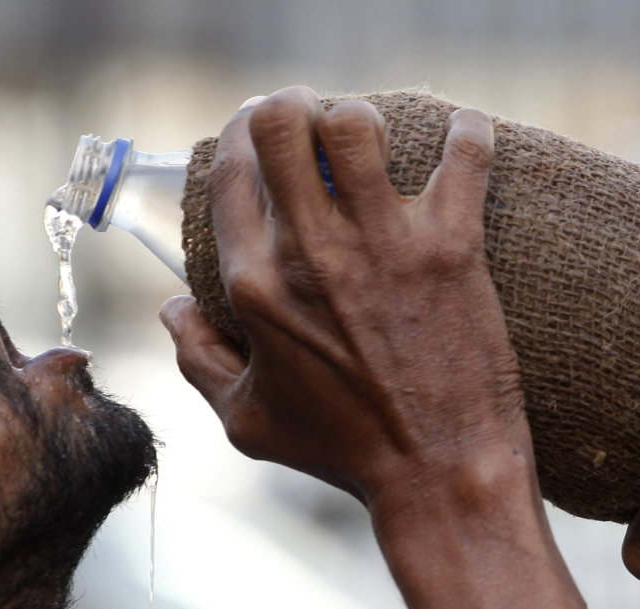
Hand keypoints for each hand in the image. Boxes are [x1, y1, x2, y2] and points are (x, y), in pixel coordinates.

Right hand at [159, 86, 526, 508]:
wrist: (440, 472)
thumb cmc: (343, 452)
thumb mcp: (247, 420)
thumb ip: (197, 359)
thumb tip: (172, 308)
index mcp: (255, 285)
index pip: (231, 170)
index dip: (239, 130)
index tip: (257, 127)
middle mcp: (311, 254)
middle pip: (281, 122)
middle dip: (292, 105)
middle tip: (311, 120)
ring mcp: (383, 245)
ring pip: (356, 123)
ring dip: (361, 119)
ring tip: (371, 141)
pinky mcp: (451, 246)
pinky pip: (463, 154)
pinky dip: (467, 134)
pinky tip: (463, 137)